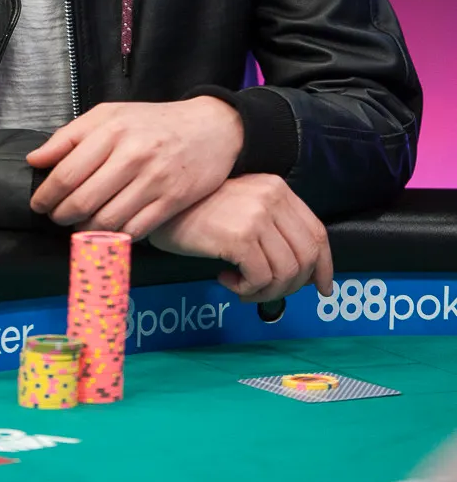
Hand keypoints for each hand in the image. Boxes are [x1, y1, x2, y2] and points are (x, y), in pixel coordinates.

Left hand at [27, 97, 243, 239]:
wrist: (211, 127)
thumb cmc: (154, 122)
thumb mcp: (109, 115)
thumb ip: (69, 136)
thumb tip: (35, 160)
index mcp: (112, 130)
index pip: (66, 173)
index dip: (47, 196)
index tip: (40, 204)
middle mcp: (132, 155)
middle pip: (83, 201)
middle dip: (62, 216)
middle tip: (58, 216)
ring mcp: (153, 180)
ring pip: (106, 221)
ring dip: (85, 230)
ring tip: (80, 224)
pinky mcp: (171, 201)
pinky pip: (134, 231)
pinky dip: (115, 236)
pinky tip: (108, 229)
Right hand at [149, 174, 333, 300]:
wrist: (159, 207)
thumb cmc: (197, 212)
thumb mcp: (242, 207)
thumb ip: (273, 228)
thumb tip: (304, 271)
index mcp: (276, 188)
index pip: (316, 232)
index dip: (323, 266)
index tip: (320, 288)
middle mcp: (272, 197)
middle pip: (306, 256)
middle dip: (292, 285)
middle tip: (266, 293)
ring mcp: (257, 216)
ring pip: (286, 272)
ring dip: (266, 291)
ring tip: (242, 287)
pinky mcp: (240, 236)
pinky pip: (261, 278)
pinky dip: (247, 289)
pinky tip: (227, 279)